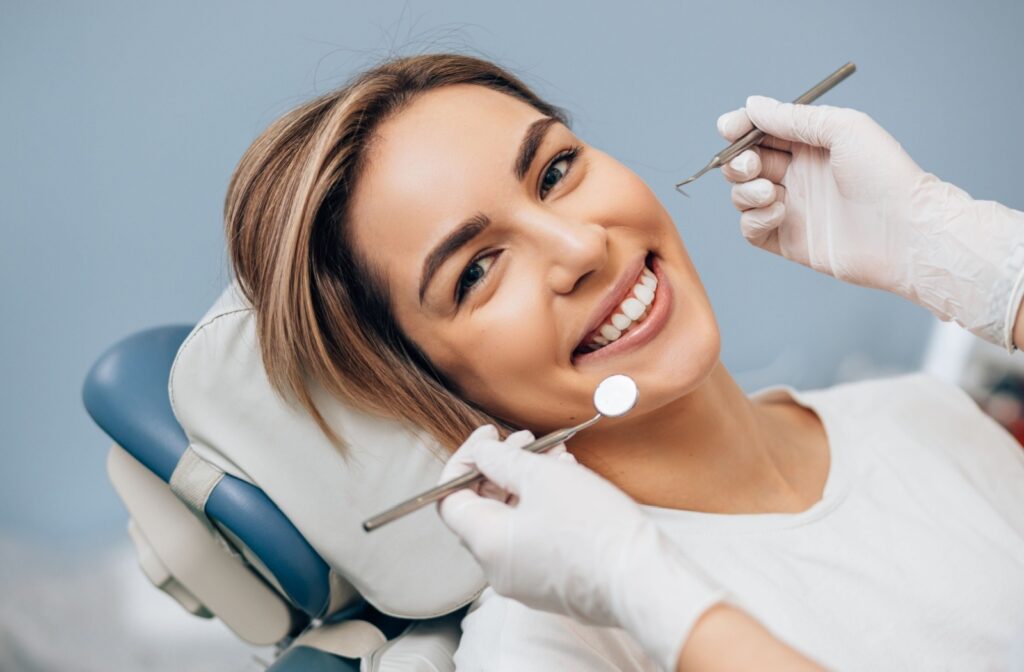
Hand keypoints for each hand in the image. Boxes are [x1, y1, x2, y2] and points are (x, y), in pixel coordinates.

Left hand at [436, 425, 726, 670]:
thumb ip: (502, 460)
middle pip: (482, 508)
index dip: (465, 461)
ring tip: (558, 456)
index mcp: (486, 542)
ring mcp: (525, 580)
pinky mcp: (551, 583)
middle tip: (527, 440)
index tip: (488, 437)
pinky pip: (534, 538)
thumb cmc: (594, 529)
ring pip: (513, 520)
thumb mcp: (543, 477)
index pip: (449, 498)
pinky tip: (570, 482)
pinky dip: (543, 507)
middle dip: (502, 467)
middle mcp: (497, 568)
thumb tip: (480, 452)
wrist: (644, 581)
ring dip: (528, 483)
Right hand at [718, 95, 1023, 350]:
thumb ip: (794, 118)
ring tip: (771, 192)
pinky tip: (779, 213)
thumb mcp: (843, 129)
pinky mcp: (787, 240)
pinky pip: (750, 228)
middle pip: (743, 163)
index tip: (729, 128)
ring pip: (742, 195)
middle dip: (737, 161)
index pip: (761, 132)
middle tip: (753, 165)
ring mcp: (791, 208)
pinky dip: (754, 219)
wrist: (906, 232)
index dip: (740, 128)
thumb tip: (752, 105)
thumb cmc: (885, 175)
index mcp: (810, 145)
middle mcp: (797, 175)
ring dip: (746, 190)